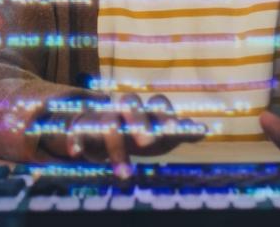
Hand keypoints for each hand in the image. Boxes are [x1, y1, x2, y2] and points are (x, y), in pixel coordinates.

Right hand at [39, 94, 205, 171]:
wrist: (96, 125)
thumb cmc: (135, 133)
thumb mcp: (157, 136)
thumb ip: (178, 133)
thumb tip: (203, 129)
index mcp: (145, 110)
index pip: (157, 104)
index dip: (167, 114)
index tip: (176, 129)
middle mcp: (124, 109)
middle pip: (131, 104)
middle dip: (140, 121)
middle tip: (148, 143)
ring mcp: (102, 116)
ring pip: (107, 122)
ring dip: (116, 148)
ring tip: (126, 175)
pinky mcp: (80, 127)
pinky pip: (76, 130)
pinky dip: (76, 140)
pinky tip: (76, 153)